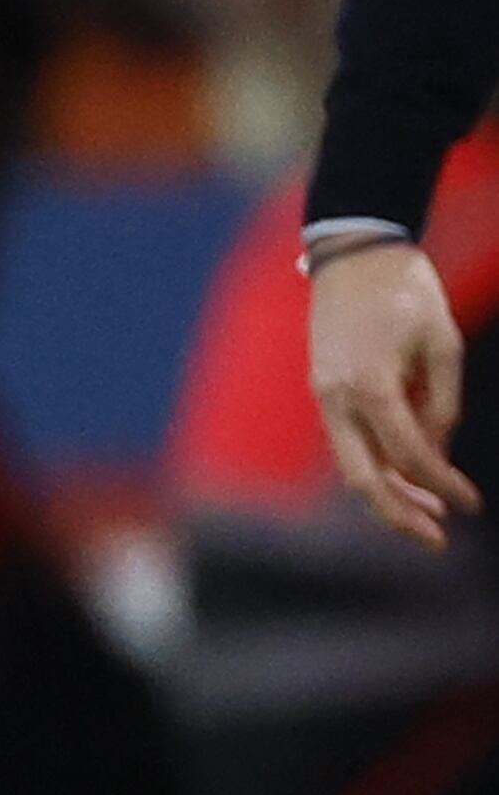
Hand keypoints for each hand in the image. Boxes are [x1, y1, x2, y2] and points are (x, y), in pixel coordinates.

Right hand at [309, 237, 477, 546]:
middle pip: (363, 479)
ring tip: (429, 513)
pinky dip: (377, 464)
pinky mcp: (324, 392)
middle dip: (399, 516)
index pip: (410, 453)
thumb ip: (442, 401)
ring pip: (352, 466)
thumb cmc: (406, 290)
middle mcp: (337, 400)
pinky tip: (406, 475)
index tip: (470, 505)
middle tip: (437, 540)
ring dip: (389, 494)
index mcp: (370, 385)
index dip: (442, 484)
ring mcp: (324, 398)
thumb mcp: (443, 341)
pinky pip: (349, 442)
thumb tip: (437, 451)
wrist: (353, 254)